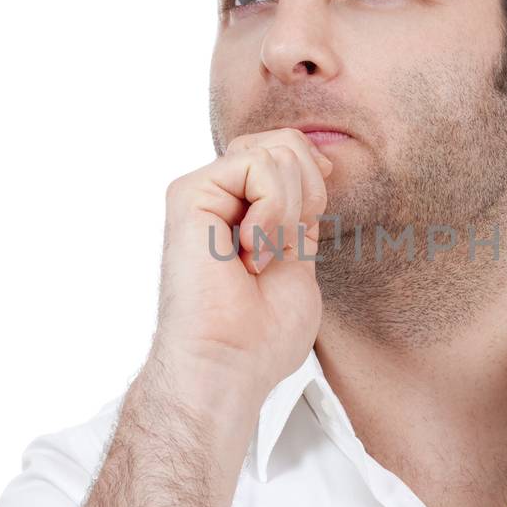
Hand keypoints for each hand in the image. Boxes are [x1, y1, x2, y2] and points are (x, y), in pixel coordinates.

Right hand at [147, 127, 333, 414]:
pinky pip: (257, 165)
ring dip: (288, 214)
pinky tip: (250, 253)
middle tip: (283, 248)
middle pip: (284, 141)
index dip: (315, 179)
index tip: (308, 227)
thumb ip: (301, 209)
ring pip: (277, 152)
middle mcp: (220, 195)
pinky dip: (273, 212)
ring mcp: (202, 191)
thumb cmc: (261, 334)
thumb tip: (317, 162)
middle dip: (308, 194)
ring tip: (260, 259)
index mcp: (244, 209)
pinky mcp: (189, 192)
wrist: (230, 365)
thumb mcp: (299, 256)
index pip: (289, 152)